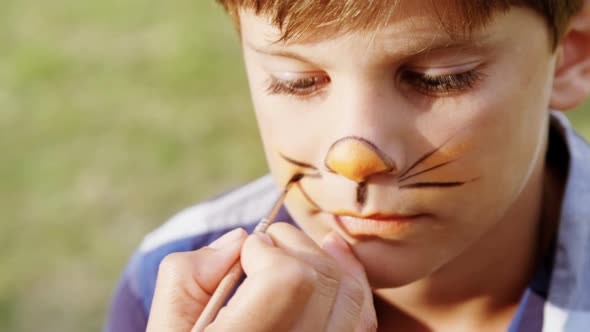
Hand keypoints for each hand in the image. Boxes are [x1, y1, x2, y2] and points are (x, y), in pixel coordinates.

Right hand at [147, 223, 376, 331]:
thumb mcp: (169, 326)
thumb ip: (189, 275)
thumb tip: (239, 239)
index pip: (284, 280)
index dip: (265, 251)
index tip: (243, 254)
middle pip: (318, 280)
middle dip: (292, 245)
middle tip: (264, 246)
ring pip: (349, 294)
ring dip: (322, 257)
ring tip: (294, 244)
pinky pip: (361, 318)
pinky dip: (351, 280)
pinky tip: (332, 255)